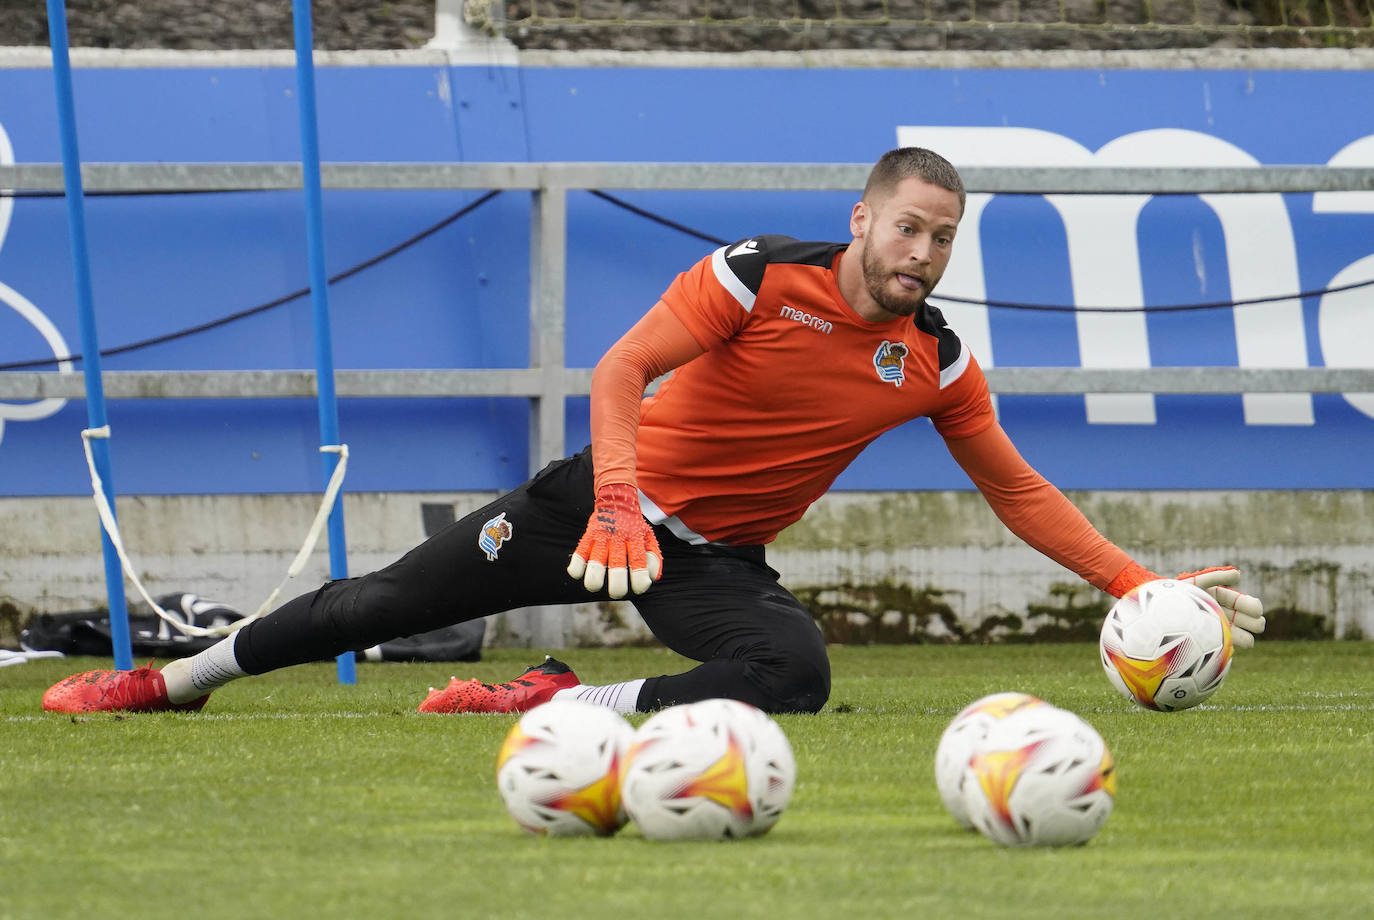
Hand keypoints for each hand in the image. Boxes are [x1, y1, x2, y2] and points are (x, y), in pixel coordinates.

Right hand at [567, 483, 662, 598]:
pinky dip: (576, 568)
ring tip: (595, 586)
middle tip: (617, 591)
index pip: (638, 563)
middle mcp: (618, 538)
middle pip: (616, 567)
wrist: (616, 499)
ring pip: (594, 563)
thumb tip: (653, 579)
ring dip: (594, 580)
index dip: (638, 581)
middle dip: (616, 586)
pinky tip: (580, 573)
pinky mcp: (587, 536)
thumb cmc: (634, 525)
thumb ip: (654, 557)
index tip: (637, 588)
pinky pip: (578, 555)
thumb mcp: (648, 536)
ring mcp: (601, 536)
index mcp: (635, 538)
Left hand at [1176, 567, 1265, 649]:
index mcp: (1222, 598)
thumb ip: (1216, 577)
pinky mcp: (1212, 642)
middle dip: (1255, 622)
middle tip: (1256, 625)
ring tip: (1248, 641)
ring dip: (1246, 637)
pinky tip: (1231, 647)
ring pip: (1242, 637)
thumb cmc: (1179, 595)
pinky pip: (1226, 647)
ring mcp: (1218, 629)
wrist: (1162, 612)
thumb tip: (1239, 575)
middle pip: (1249, 620)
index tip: (1256, 610)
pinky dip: (1230, 646)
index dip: (1252, 606)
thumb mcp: (1197, 583)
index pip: (1245, 603)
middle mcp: (1223, 614)